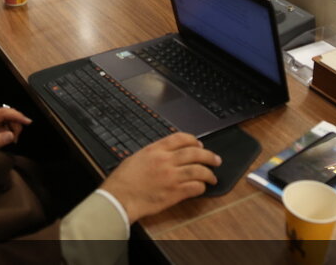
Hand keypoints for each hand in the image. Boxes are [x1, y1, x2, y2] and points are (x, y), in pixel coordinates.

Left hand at [0, 107, 31, 148]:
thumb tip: (11, 135)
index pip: (5, 112)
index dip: (18, 116)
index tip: (28, 122)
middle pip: (10, 114)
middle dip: (15, 127)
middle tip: (12, 140)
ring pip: (10, 118)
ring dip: (12, 129)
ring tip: (6, 140)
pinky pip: (5, 121)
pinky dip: (8, 129)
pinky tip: (4, 136)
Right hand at [99, 133, 220, 222]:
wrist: (120, 197)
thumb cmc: (124, 180)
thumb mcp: (137, 157)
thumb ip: (154, 153)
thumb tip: (167, 153)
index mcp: (156, 149)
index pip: (181, 138)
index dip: (194, 141)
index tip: (200, 145)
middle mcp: (166, 160)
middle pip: (195, 153)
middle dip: (209, 156)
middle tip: (216, 159)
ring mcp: (171, 176)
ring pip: (198, 170)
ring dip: (209, 173)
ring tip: (213, 177)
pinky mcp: (174, 192)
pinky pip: (194, 187)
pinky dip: (201, 187)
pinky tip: (201, 188)